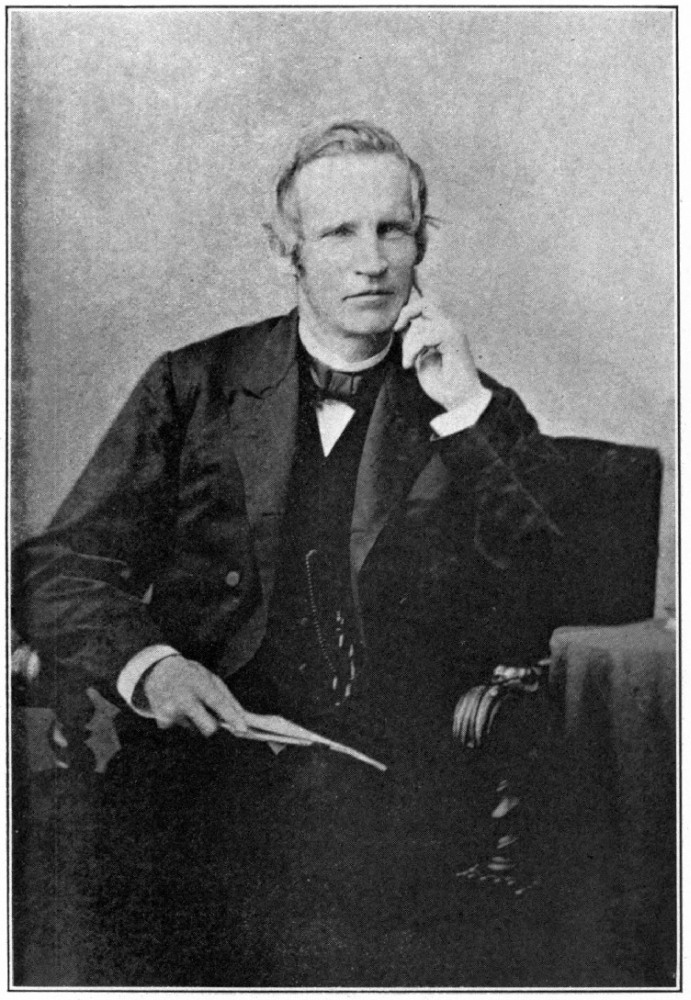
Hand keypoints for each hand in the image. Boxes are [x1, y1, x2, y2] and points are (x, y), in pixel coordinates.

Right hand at [143, 655, 248, 737]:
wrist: (157, 670)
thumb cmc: (190, 674)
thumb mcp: (209, 678)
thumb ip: (226, 698)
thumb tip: (242, 718)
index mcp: (198, 683)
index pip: (218, 702)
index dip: (231, 716)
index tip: (243, 729)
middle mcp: (183, 698)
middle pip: (208, 727)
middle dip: (213, 726)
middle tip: (208, 715)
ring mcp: (171, 711)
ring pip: (194, 728)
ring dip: (194, 719)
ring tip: (186, 702)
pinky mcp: (162, 720)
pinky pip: (182, 728)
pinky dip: (181, 720)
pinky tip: (175, 706)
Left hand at [394, 292, 483, 411]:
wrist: (458, 400)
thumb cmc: (442, 381)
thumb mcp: (420, 357)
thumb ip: (414, 339)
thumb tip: (403, 326)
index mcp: (443, 328)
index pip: (431, 302)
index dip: (423, 284)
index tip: (415, 270)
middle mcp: (450, 325)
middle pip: (426, 302)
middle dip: (407, 311)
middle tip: (397, 329)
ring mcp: (454, 330)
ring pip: (426, 314)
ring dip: (410, 339)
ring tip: (408, 360)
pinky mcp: (455, 339)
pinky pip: (428, 332)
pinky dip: (415, 348)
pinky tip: (411, 363)